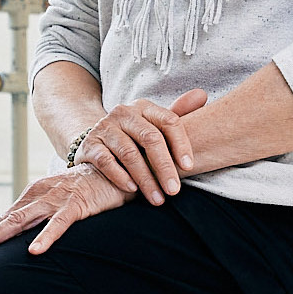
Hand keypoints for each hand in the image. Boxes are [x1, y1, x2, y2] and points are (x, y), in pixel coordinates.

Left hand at [0, 164, 130, 256]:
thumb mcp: (59, 200)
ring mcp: (56, 199)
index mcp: (35, 194)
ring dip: (1, 235)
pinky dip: (46, 237)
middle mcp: (40, 195)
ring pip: (24, 220)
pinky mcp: (76, 205)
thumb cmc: (86, 189)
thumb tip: (22, 233)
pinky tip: (34, 251)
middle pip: (9, 219)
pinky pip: (59, 224)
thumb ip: (41, 214)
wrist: (115, 167)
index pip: (8, 217)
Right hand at [70, 90, 208, 204]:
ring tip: (157, 198)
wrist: (95, 144)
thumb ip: (178, 113)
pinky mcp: (90, 145)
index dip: (181, 144)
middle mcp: (123, 113)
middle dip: (164, 167)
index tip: (189, 167)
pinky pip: (106, 161)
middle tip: (174, 190)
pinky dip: (121, 177)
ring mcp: (105, 128)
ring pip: (129, 153)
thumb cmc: (133, 138)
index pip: (168, 121)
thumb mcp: (153, 125)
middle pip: (150, 138)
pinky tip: (132, 190)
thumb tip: (202, 95)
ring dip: (145, 179)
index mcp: (144, 107)